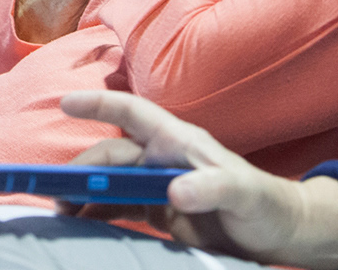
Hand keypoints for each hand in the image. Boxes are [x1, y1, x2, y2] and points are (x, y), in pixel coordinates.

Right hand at [56, 91, 337, 268]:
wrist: (279, 234)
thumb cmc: (265, 203)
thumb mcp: (244, 192)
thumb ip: (213, 186)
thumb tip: (174, 191)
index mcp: (178, 141)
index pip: (132, 114)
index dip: (98, 105)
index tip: (65, 102)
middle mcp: (162, 158)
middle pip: (112, 155)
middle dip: (83, 168)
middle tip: (58, 193)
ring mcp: (158, 186)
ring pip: (111, 183)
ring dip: (85, 194)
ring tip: (61, 213)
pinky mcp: (159, 212)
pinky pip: (120, 208)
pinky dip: (98, 214)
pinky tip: (82, 225)